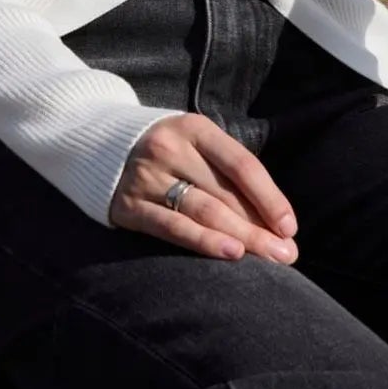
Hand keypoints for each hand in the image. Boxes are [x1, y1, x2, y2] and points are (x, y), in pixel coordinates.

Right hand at [111, 113, 299, 264]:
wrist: (98, 146)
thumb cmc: (168, 152)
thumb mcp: (197, 145)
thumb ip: (231, 175)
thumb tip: (276, 223)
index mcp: (194, 128)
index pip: (242, 165)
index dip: (269, 198)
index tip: (289, 227)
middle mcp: (169, 148)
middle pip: (225, 194)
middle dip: (260, 227)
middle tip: (287, 255)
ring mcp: (147, 177)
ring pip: (203, 211)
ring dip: (241, 238)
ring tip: (268, 260)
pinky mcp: (129, 205)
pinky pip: (171, 227)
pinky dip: (203, 241)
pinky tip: (229, 253)